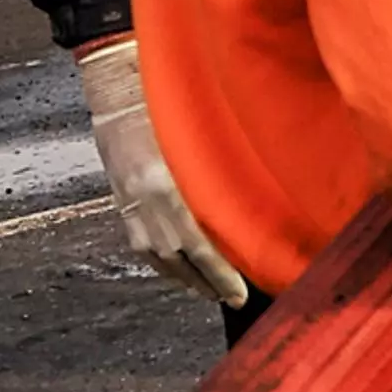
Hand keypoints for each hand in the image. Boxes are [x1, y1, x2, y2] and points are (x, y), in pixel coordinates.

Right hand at [75, 37, 246, 306]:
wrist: (123, 89)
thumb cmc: (182, 101)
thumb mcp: (209, 133)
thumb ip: (231, 167)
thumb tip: (269, 195)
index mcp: (173, 183)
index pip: (202, 244)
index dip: (224, 273)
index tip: (246, 292)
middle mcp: (149, 199)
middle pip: (183, 258)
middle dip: (212, 283)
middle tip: (239, 301)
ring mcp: (131, 205)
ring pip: (162, 258)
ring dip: (190, 280)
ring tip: (217, 294)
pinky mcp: (121, 206)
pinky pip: (145, 248)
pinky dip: (167, 266)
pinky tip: (185, 274)